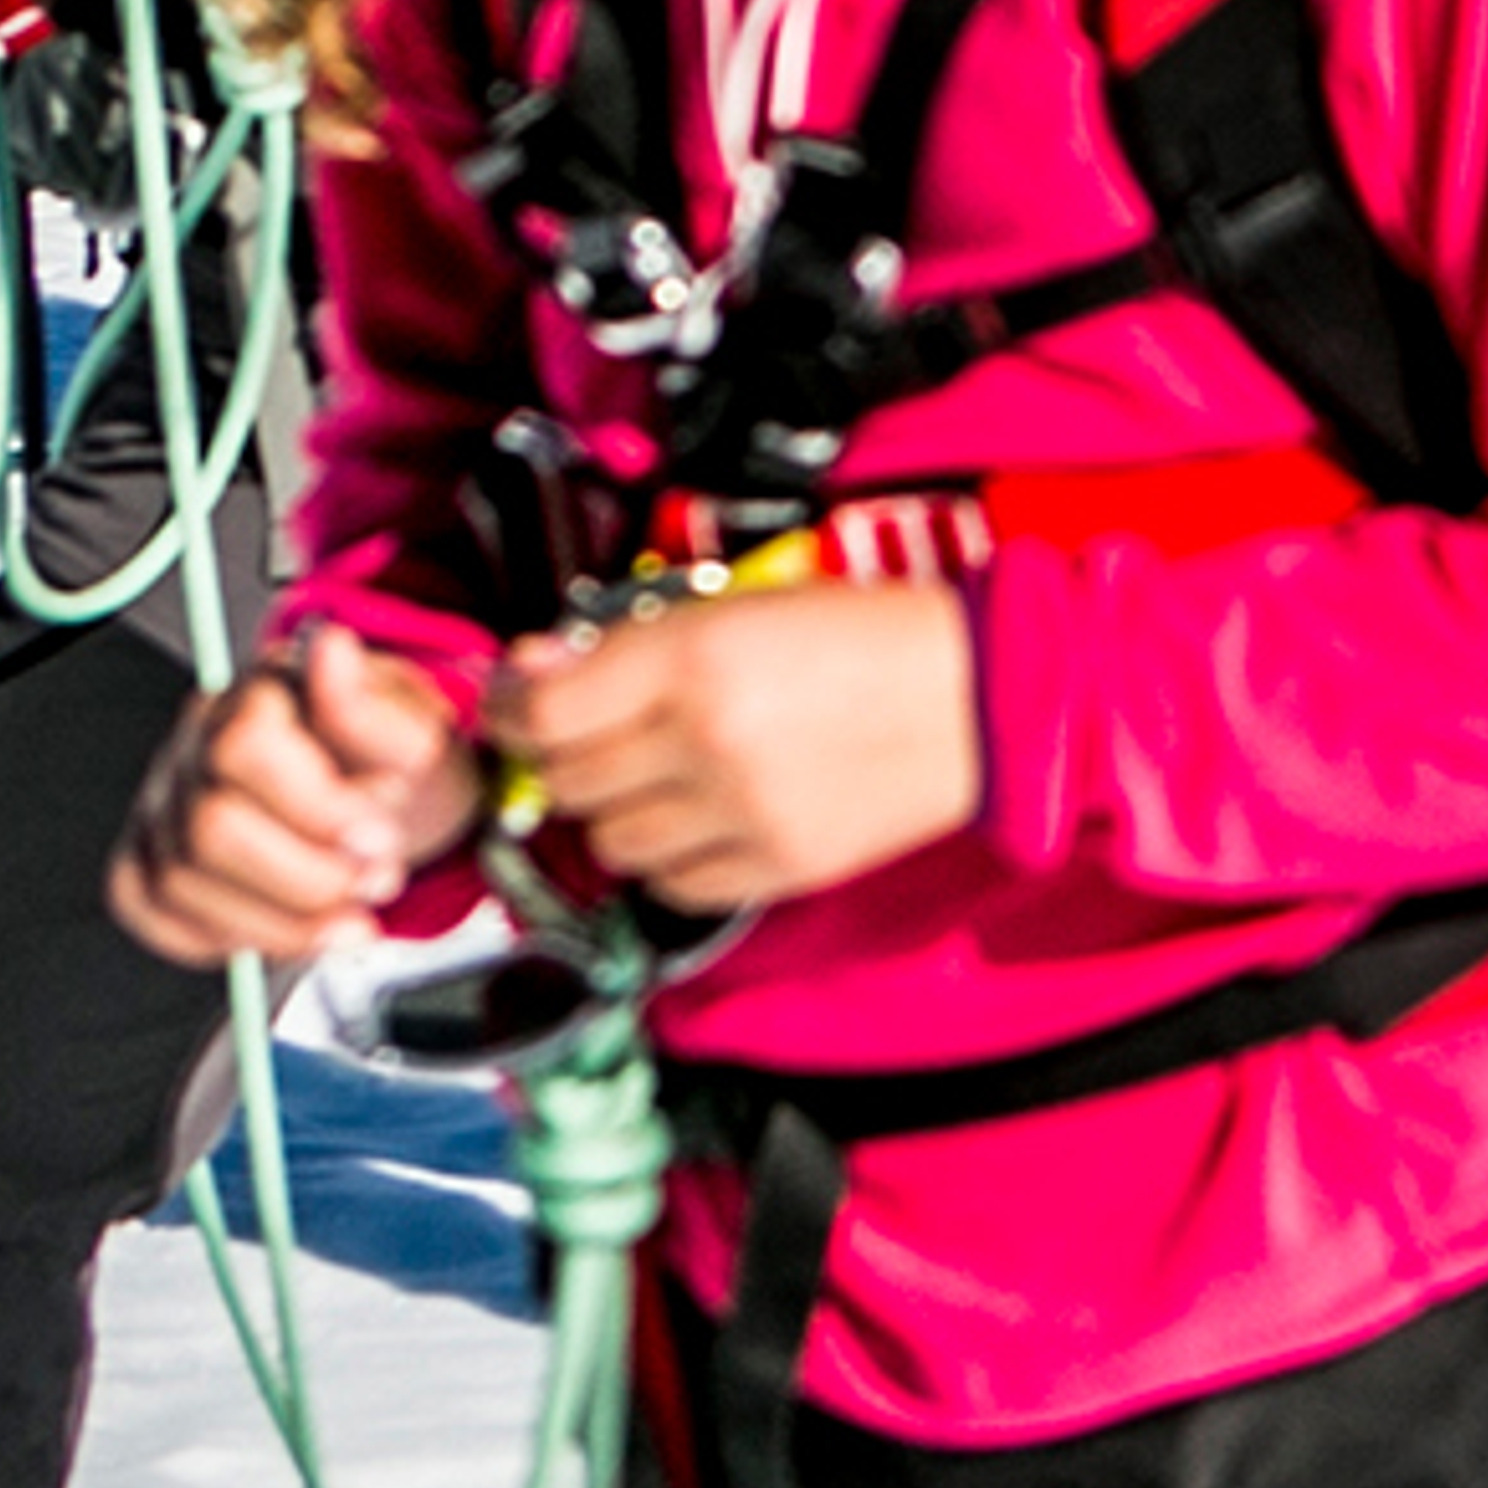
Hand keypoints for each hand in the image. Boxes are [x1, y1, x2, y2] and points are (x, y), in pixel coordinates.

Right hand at [112, 626, 480, 968]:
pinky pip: (158, 915)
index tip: (377, 838)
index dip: (314, 808)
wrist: (386, 804)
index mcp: (261, 691)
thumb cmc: (393, 761)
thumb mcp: (414, 732)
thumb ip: (368, 706)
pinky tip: (292, 926)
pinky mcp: (149, 862)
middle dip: (305, 878)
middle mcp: (198, 740)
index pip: (244, 748)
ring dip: (282, 920)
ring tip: (349, 910)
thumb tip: (331, 649)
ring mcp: (165, 803)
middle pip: (208, 827)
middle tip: (372, 882)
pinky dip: (234, 936)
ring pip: (180, 881)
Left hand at [490, 583, 981, 917]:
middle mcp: (703, 746)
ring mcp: (738, 819)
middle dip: (564, 759)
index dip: (512, 711)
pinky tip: (696, 815)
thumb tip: (537, 671)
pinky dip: (667, 856)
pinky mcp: (772, 873)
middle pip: (572, 783)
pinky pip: (673, 884)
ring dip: (614, 812)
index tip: (513, 702)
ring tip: (650, 775)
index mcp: (695, 661)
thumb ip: (638, 642)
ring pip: (612, 844)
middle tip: (584, 735)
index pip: (548, 713)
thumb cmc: (863, 630)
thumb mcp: (748, 603)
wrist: (975, 695)